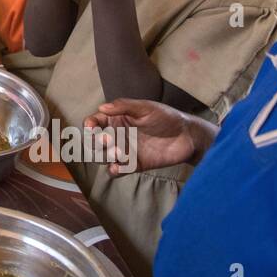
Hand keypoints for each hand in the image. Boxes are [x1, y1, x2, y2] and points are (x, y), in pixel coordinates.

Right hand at [84, 98, 198, 174]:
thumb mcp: (145, 107)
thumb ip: (123, 106)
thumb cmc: (166, 117)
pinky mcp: (134, 165)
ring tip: (118, 152)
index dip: (89, 125)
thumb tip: (101, 107)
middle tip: (107, 140)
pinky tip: (119, 166)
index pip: (95, 122)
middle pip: (94, 141)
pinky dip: (114, 170)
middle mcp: (117, 135)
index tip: (91, 127)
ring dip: (106, 155)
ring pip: (103, 157)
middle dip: (95, 142)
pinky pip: (118, 170)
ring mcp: (125, 151)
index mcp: (116, 119)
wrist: (187, 136)